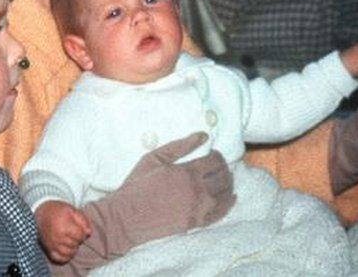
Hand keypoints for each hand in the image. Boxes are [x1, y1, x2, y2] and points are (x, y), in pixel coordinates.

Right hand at [36, 200, 91, 263]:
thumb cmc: (58, 210)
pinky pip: (59, 258)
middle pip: (75, 244)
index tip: (79, 229)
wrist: (41, 213)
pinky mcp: (48, 249)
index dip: (82, 232)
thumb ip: (83, 221)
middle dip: (77, 239)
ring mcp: (52, 244)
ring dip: (73, 248)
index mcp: (64, 226)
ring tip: (71, 241)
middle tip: (74, 233)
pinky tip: (67, 249)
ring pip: (68, 253)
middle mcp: (57, 237)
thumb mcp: (72, 210)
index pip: (80, 235)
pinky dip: (65, 256)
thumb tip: (89, 233)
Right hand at [75, 132, 234, 266]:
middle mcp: (197, 191)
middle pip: (223, 177)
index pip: (215, 161)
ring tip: (224, 179)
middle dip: (224, 169)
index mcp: (187, 172)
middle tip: (219, 166)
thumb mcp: (153, 159)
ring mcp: (198, 209)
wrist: (126, 218)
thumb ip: (179, 146)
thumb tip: (203, 135)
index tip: (213, 154)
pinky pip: (220, 213)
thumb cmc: (137, 185)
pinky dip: (228, 204)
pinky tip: (231, 197)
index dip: (217, 156)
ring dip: (228, 184)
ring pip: (224, 194)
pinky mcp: (195, 223)